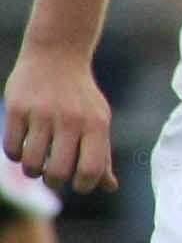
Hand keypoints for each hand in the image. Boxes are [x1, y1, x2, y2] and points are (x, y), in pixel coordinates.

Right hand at [4, 47, 116, 191]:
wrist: (57, 55)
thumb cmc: (80, 96)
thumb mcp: (98, 121)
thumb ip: (102, 154)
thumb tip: (110, 187)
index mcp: (95, 124)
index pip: (90, 170)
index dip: (83, 185)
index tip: (77, 183)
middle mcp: (70, 119)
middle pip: (57, 172)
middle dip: (53, 181)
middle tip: (52, 174)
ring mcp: (42, 114)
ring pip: (31, 164)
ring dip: (32, 171)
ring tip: (36, 163)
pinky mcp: (17, 108)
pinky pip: (11, 148)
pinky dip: (15, 155)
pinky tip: (23, 146)